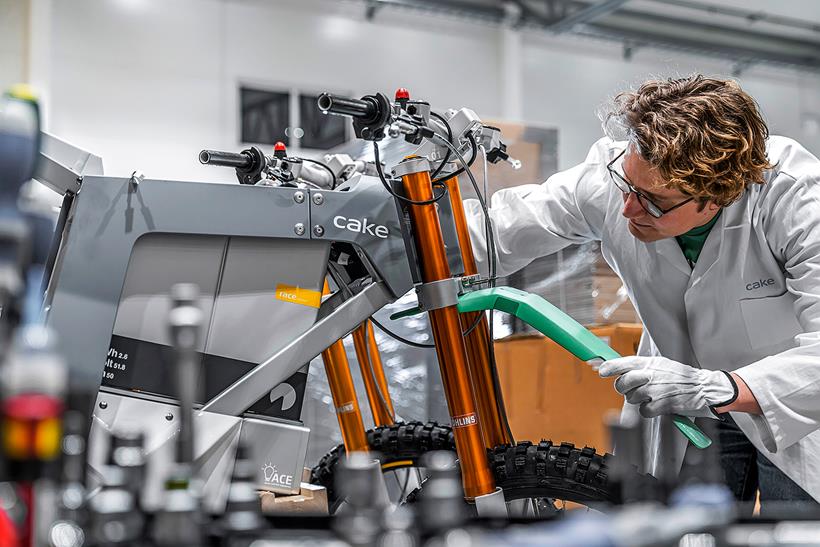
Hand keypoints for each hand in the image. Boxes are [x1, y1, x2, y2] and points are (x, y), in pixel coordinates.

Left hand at [597, 356, 737, 417]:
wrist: (703, 387)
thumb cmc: (679, 376)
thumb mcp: (660, 364)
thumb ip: (640, 366)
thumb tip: (617, 369)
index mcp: (650, 363)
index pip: (623, 363)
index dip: (609, 367)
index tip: (601, 370)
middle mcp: (651, 374)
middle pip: (622, 383)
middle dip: (623, 388)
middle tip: (632, 389)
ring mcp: (656, 390)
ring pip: (632, 398)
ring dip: (638, 400)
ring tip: (652, 395)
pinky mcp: (663, 404)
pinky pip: (644, 411)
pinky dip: (649, 411)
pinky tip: (657, 405)